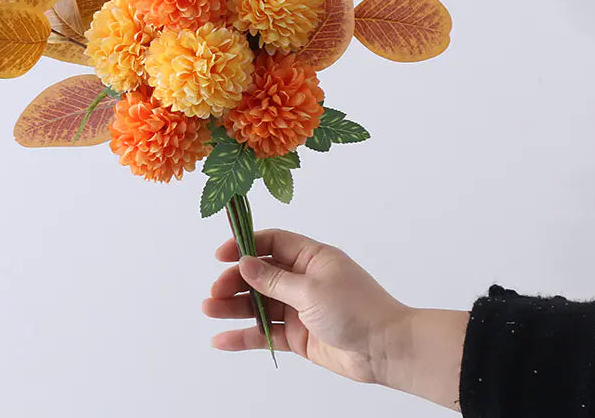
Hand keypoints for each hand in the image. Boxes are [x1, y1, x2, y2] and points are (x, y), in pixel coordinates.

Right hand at [203, 228, 467, 410]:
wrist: (386, 350)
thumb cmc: (356, 309)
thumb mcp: (311, 289)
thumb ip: (274, 280)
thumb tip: (245, 263)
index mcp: (311, 257)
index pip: (272, 243)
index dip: (245, 246)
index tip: (220, 255)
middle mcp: (302, 279)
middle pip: (260, 275)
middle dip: (234, 280)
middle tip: (214, 291)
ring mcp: (299, 308)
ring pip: (258, 303)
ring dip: (233, 306)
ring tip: (208, 310)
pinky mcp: (297, 335)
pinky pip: (265, 332)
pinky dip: (244, 335)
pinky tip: (221, 339)